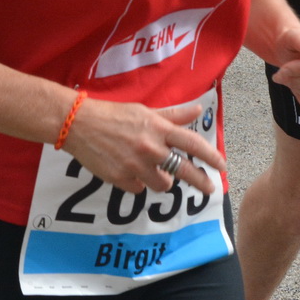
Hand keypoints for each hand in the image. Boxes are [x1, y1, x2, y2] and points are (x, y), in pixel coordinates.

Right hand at [64, 100, 224, 196]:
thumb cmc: (113, 114)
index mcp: (158, 128)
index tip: (221, 166)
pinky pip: (138, 189)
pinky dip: (137, 183)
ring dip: (163, 181)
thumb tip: (197, 110)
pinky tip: (129, 171)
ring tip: (154, 172)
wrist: (78, 124)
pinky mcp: (120, 179)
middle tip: (209, 189)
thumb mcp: (145, 110)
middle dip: (201, 182)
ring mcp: (135, 165)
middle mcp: (151, 148)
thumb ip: (172, 114)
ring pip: (163, 185)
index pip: (193, 144)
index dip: (211, 156)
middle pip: (184, 171)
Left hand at [268, 25, 299, 111]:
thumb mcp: (291, 36)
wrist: (294, 52)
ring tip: (289, 79)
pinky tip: (297, 88)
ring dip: (297, 89)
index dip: (298, 69)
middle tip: (281, 76)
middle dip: (295, 81)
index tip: (282, 71)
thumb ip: (299, 38)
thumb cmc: (293, 43)